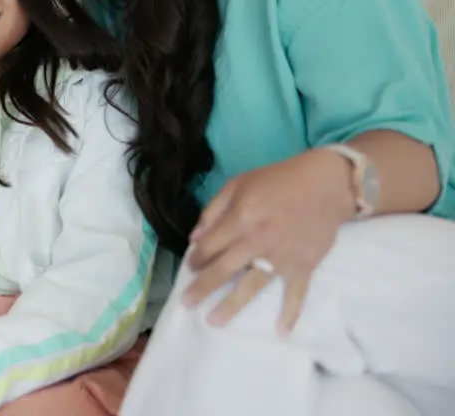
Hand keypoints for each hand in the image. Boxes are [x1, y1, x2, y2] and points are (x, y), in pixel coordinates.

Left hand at [184, 148, 355, 335]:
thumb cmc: (278, 181)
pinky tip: (281, 331)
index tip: (191, 266)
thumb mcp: (239, 184)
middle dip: (202, 287)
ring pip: (252, 285)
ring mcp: (282, 257)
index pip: (210, 246)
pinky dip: (290, 312)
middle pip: (224, 269)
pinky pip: (296, 293)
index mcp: (241, 218)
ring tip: (213, 321)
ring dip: (231, 305)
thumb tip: (195, 238)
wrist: (327, 184)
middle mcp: (258, 240)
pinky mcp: (304, 266)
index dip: (196, 258)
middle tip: (186, 304)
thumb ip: (214, 211)